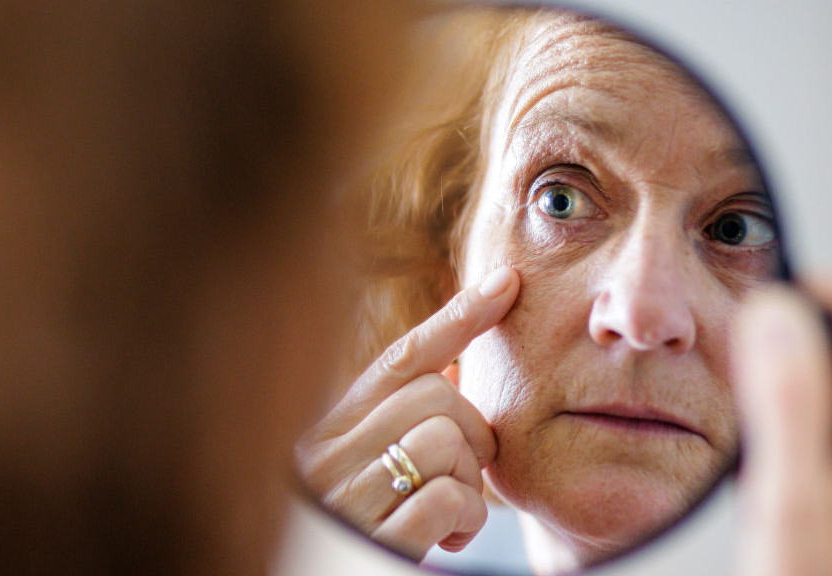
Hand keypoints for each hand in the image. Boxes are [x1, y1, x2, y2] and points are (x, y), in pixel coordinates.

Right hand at [295, 266, 518, 559]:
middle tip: (464, 474)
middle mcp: (323, 457)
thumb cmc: (370, 528)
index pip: (400, 359)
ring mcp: (345, 498)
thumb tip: (457, 371)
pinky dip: (466, 519)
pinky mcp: (374, 538)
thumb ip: (399, 423)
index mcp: (324, 431)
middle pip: (437, 394)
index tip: (508, 283)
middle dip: (474, 434)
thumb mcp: (370, 470)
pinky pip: (448, 497)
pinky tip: (448, 540)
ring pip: (446, 439)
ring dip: (469, 481)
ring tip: (449, 513)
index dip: (459, 318)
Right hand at [732, 276, 831, 575]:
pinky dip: (810, 433)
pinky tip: (781, 481)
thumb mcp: (794, 506)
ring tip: (760, 448)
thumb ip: (789, 401)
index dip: (804, 290)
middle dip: (794, 346)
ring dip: (798, 394)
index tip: (753, 329)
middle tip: (745, 398)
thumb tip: (774, 310)